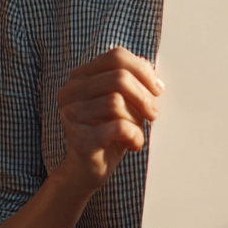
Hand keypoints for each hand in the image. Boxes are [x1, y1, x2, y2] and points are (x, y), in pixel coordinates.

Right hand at [53, 47, 162, 193]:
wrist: (86, 171)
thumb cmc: (107, 134)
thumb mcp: (121, 103)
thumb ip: (130, 81)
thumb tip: (146, 62)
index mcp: (80, 77)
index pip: (115, 56)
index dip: (142, 70)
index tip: (157, 89)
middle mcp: (71, 92)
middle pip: (118, 77)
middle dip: (144, 96)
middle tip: (153, 113)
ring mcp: (72, 115)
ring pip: (116, 102)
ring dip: (136, 118)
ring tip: (137, 130)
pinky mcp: (81, 138)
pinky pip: (118, 127)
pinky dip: (134, 135)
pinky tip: (134, 144)